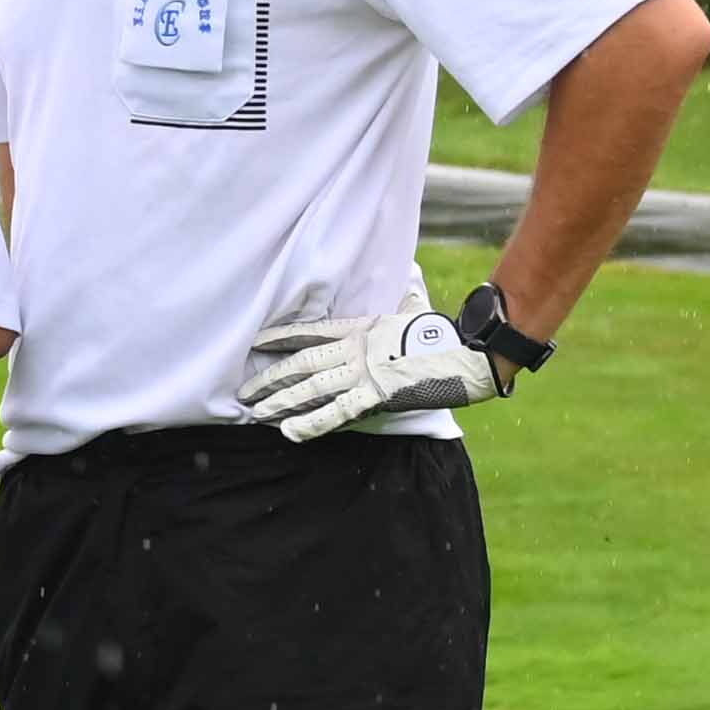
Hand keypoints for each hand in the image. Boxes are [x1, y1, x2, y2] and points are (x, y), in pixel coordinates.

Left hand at [236, 304, 506, 441]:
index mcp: (361, 328)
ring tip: (255, 412)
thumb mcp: (415, 307)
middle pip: (302, 363)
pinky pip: (335, 412)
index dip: (281, 336)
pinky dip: (310, 423)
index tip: (256, 342)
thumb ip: (405, 295)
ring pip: (310, 387)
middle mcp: (355, 350)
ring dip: (281, 401)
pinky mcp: (374, 396)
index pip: (311, 331)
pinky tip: (289, 431)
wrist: (465, 353)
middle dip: (270, 376)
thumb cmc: (442, 333)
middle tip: (244, 390)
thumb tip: (410, 278)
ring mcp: (362, 373)